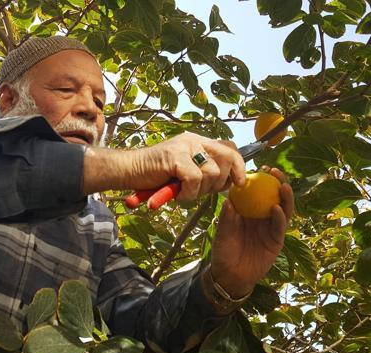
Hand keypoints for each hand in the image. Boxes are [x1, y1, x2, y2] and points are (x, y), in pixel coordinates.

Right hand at [125, 132, 246, 200]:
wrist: (130, 170)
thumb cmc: (157, 175)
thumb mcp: (187, 172)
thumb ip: (206, 171)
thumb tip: (233, 181)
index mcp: (200, 142)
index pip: (231, 148)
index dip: (239, 167)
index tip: (239, 183)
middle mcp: (194, 140)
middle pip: (228, 158)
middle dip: (220, 181)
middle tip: (201, 190)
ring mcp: (185, 147)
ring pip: (212, 172)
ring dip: (200, 190)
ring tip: (184, 191)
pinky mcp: (175, 157)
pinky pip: (195, 180)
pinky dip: (188, 193)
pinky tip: (177, 194)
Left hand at [210, 167, 294, 298]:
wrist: (230, 275)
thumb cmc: (223, 252)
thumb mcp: (222, 233)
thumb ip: (227, 218)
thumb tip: (229, 200)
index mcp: (248, 211)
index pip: (256, 190)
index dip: (261, 178)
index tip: (261, 166)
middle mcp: (262, 216)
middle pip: (274, 195)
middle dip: (278, 182)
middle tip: (275, 171)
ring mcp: (270, 228)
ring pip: (283, 208)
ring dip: (285, 197)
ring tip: (283, 186)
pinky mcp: (276, 240)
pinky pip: (280, 226)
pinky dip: (280, 216)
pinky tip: (277, 208)